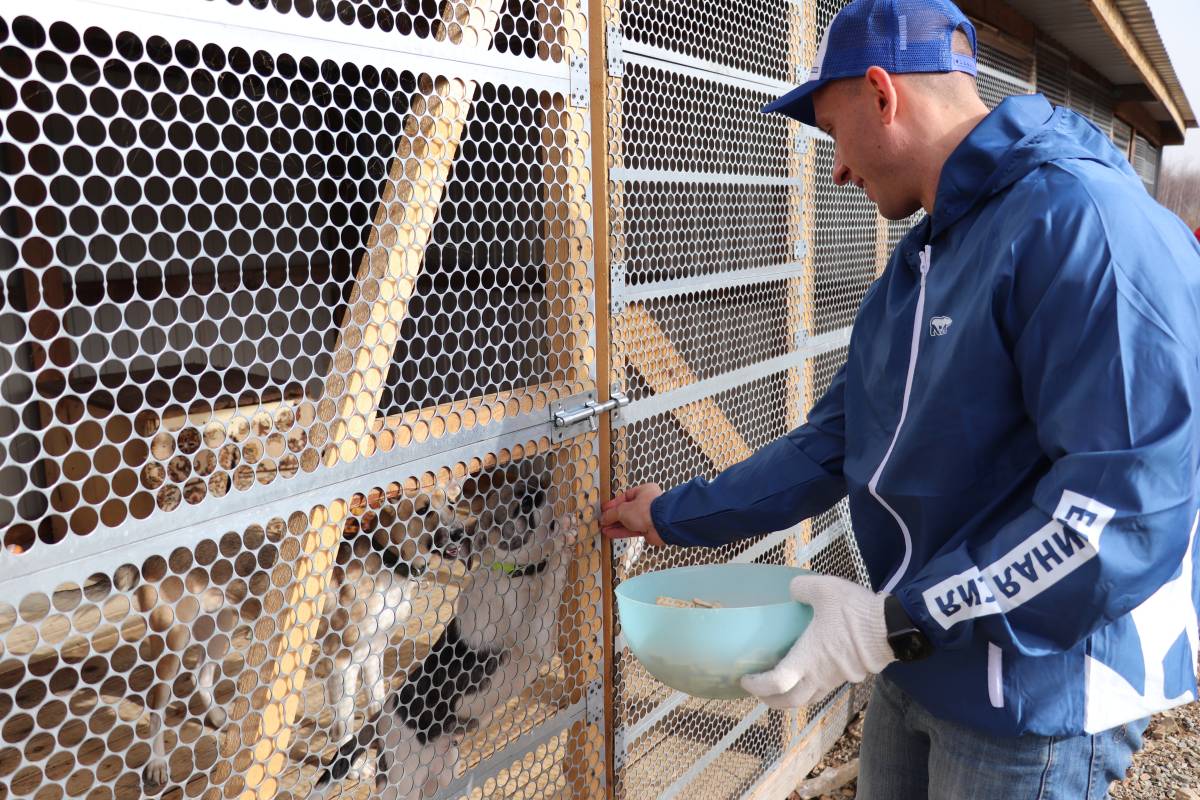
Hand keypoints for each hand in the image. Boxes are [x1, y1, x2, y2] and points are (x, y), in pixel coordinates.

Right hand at [600, 484, 665, 546]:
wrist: (663, 524)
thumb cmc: (648, 509)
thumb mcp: (623, 509)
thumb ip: (612, 514)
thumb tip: (603, 518)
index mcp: (644, 491)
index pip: (625, 497)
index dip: (613, 504)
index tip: (604, 510)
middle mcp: (647, 503)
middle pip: (626, 510)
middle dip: (614, 516)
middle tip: (603, 520)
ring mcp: (648, 517)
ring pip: (629, 521)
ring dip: (616, 525)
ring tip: (604, 528)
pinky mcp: (648, 529)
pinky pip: (632, 530)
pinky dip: (621, 532)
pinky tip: (611, 533)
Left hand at [740, 574, 894, 708]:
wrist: (892, 627)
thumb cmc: (854, 612)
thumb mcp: (824, 589)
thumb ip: (802, 588)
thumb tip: (792, 589)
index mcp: (808, 658)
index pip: (776, 683)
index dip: (757, 685)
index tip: (745, 679)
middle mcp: (819, 675)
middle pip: (790, 702)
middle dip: (770, 701)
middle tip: (759, 691)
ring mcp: (836, 678)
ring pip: (809, 698)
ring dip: (791, 697)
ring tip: (781, 686)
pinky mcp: (850, 676)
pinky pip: (825, 689)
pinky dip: (810, 688)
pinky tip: (811, 671)